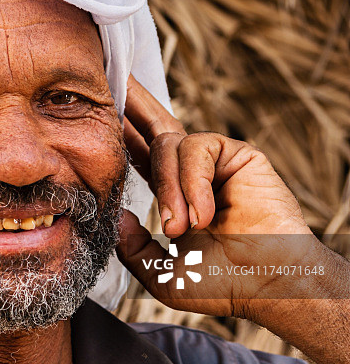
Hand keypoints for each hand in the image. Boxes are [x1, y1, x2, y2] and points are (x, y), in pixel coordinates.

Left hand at [117, 76, 322, 318]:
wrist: (268, 287)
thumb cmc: (223, 286)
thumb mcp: (161, 273)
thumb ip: (133, 247)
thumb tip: (115, 214)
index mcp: (171, 192)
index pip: (138, 154)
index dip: (118, 134)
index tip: (94, 113)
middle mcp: (190, 171)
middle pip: (153, 125)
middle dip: (130, 101)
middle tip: (112, 76)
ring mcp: (213, 161)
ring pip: (168, 145)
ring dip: (170, 189)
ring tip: (182, 229)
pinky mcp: (237, 154)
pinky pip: (197, 148)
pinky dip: (193, 183)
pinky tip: (205, 216)